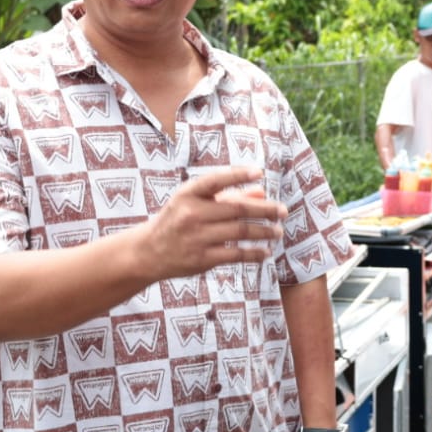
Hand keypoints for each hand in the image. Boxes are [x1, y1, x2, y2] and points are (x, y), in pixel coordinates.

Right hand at [139, 167, 284, 279]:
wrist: (148, 251)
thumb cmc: (178, 220)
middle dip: (265, 210)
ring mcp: (196, 237)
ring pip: (240, 232)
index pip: (215, 180)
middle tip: (283, 211)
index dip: (237, 174)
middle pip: (237, 209)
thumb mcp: (195, 202)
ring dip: (264, 232)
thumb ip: (228, 196)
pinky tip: (266, 251)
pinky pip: (235, 254)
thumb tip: (262, 194)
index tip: (259, 172)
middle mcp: (191, 214)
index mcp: (187, 194)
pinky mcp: (201, 259)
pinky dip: (254, 253)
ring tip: (278, 231)